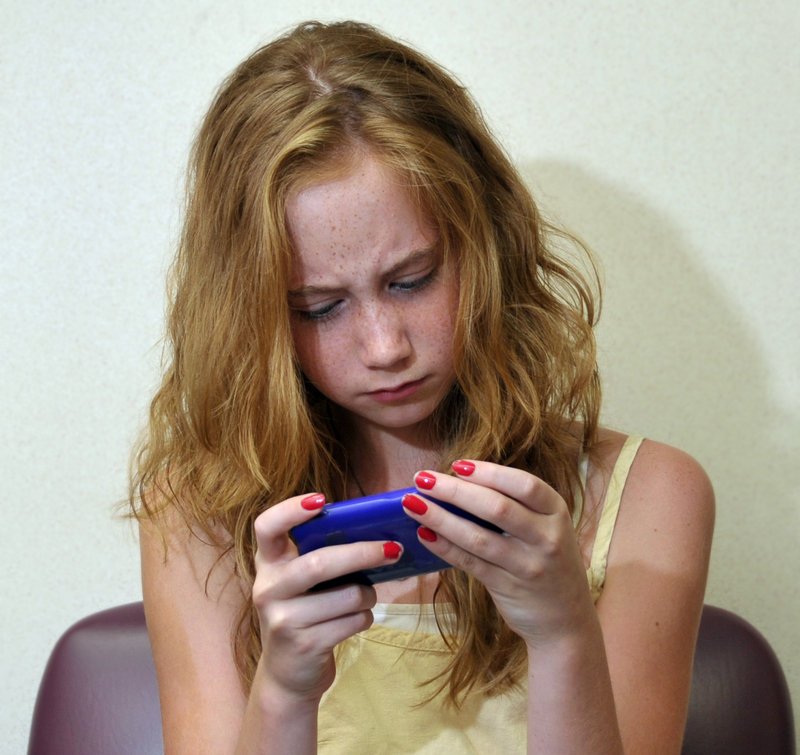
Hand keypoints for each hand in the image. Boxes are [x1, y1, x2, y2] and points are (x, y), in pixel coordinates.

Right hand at [251, 494, 401, 701]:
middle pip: (320, 562)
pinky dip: (365, 617)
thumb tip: (375, 531)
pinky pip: (352, 621)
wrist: (288, 675)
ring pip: (346, 595)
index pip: (267, 526)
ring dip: (368, 594)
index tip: (321, 500)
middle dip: (363, 553)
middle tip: (393, 548)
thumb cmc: (305, 614)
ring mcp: (283, 619)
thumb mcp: (300, 584)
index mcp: (268, 564)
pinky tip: (357, 619)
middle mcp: (268, 588)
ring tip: (368, 595)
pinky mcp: (304, 645)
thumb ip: (320, 556)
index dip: (291, 509)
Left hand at [404, 463, 594, 647]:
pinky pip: (470, 563)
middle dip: (454, 490)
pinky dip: (445, 547)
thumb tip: (459, 481)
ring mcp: (527, 565)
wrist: (566, 620)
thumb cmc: (546, 559)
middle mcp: (546, 537)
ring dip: (440, 518)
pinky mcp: (507, 588)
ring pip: (477, 537)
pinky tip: (424, 534)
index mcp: (556, 512)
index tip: (457, 465)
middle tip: (422, 478)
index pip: (524, 484)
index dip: (489, 472)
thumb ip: (513, 505)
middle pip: (496, 507)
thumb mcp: (544, 526)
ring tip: (412, 504)